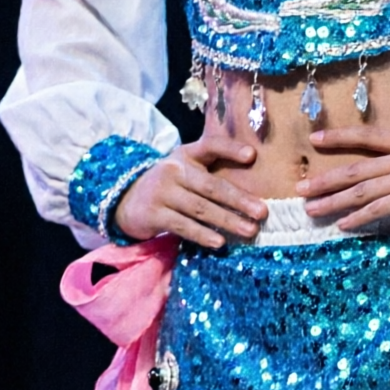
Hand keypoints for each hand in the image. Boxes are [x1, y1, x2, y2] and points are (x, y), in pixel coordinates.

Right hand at [113, 136, 263, 248]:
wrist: (127, 199)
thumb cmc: (171, 185)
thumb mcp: (187, 169)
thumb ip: (213, 171)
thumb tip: (256, 186)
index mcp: (186, 155)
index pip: (210, 146)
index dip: (230, 149)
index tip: (252, 155)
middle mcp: (173, 170)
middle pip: (210, 185)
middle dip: (238, 199)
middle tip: (262, 212)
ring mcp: (162, 192)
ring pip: (200, 208)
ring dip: (227, 220)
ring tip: (249, 230)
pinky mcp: (154, 214)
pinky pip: (183, 225)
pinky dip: (202, 234)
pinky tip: (219, 242)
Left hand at [298, 126, 389, 231]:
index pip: (368, 137)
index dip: (340, 138)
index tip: (315, 139)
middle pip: (355, 169)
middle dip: (325, 179)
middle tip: (301, 188)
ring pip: (358, 191)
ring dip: (332, 202)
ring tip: (311, 210)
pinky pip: (375, 210)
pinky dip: (357, 218)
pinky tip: (342, 225)